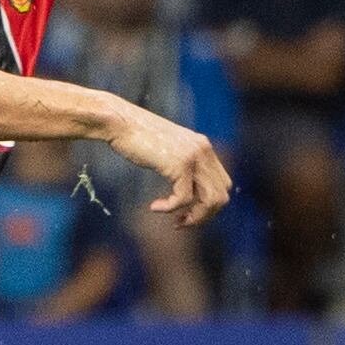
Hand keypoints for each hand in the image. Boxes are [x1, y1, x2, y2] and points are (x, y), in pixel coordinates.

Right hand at [113, 108, 232, 226]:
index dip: (210, 205)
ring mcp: (194, 157)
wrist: (120, 122)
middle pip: (221, 196)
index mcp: (203, 146)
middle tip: (182, 223)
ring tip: (175, 222)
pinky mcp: (180, 164)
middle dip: (204, 216)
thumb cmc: (136, 137)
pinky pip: (184, 199)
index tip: (189, 212)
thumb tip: (188, 191)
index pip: (223, 184)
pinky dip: (170, 208)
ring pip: (209, 201)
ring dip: (194, 218)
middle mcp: (203, 150)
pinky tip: (154, 207)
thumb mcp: (168, 150)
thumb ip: (182, 164)